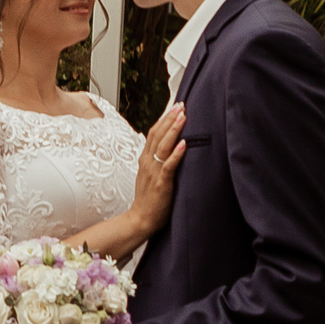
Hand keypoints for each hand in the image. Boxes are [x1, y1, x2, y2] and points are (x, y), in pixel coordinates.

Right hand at [126, 102, 187, 235]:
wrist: (140, 219)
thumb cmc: (149, 199)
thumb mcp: (150, 175)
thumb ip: (158, 160)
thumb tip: (170, 147)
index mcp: (145, 159)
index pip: (154, 133)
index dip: (164, 118)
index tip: (174, 106)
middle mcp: (147, 162)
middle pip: (158, 134)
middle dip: (170, 118)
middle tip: (181, 104)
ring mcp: (153, 172)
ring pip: (163, 146)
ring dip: (173, 130)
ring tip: (183, 116)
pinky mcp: (161, 183)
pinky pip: (168, 166)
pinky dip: (176, 154)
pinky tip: (184, 144)